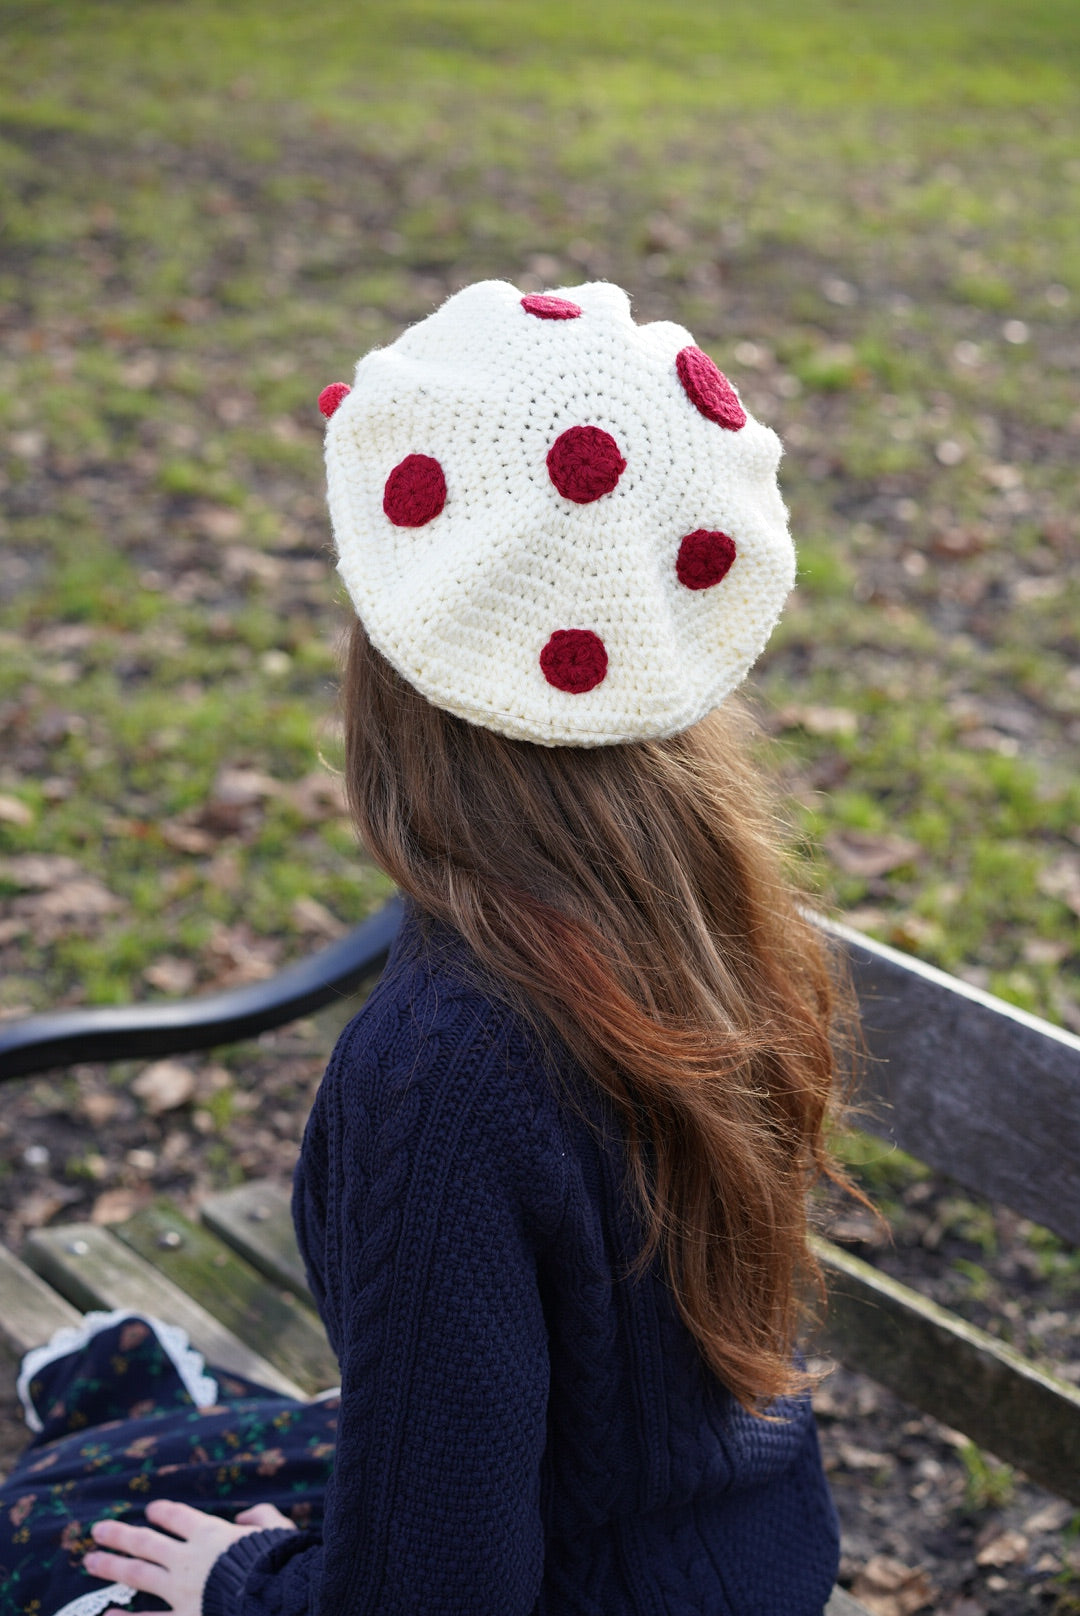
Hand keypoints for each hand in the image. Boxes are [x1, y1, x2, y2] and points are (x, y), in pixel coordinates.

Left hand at [84, 1497, 296, 1615]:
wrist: (279, 1598)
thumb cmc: (281, 1561)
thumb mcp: (278, 1529)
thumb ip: (260, 1517)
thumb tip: (245, 1516)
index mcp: (212, 1534)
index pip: (179, 1517)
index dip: (163, 1511)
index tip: (150, 1509)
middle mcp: (190, 1559)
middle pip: (147, 1542)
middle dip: (120, 1535)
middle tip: (97, 1530)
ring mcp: (182, 1591)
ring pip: (138, 1575)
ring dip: (112, 1566)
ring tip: (90, 1560)